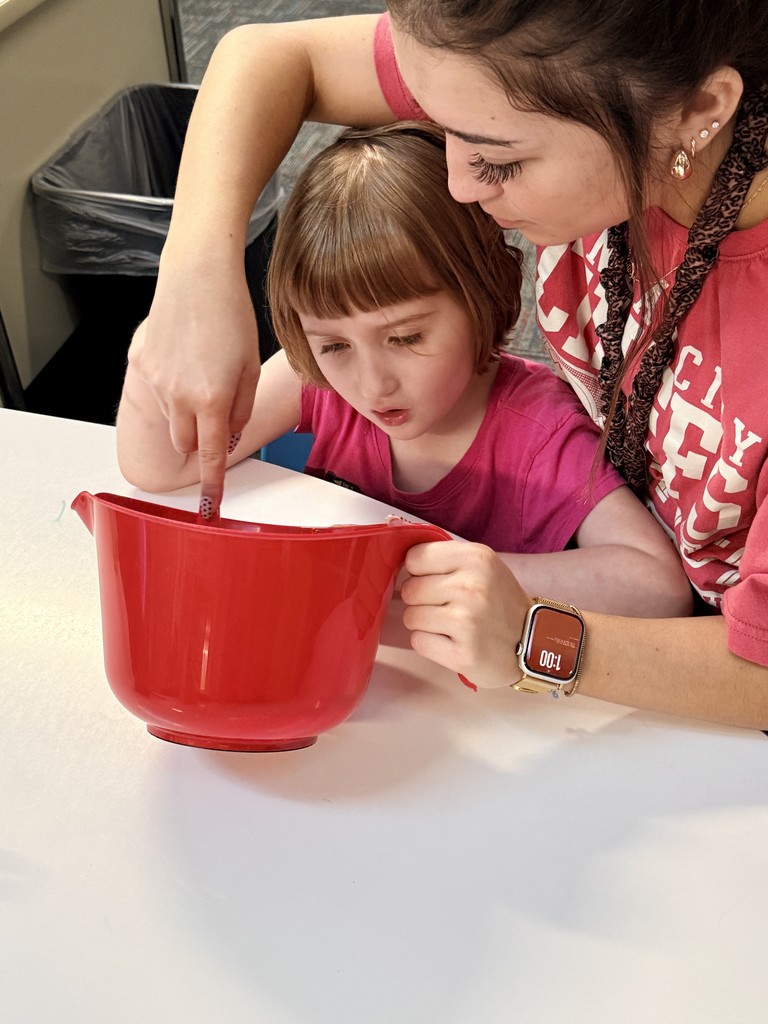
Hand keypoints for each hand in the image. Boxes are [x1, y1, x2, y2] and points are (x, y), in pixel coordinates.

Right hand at [128, 264, 260, 515]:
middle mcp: (179, 396)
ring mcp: (155, 380)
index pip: (210, 456)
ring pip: (170, 417)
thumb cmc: (232, 316)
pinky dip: (169, 385)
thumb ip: (241, 408)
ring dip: (184, 410)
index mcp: (212, 399)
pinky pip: (155, 390)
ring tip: (201, 370)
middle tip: (214, 410)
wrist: (197, 277)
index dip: (210, 484)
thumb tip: (228, 435)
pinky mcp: (139, 363)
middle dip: (198, 439)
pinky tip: (182, 355)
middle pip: (184, 443)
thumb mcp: (251, 367)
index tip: (209, 506)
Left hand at [399, 540, 529, 688]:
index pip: (414, 558)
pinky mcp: (463, 654)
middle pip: (409, 589)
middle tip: (448, 607)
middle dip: (422, 600)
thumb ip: (444, 557)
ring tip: (452, 626)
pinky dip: (431, 645)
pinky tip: (453, 642)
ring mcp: (467, 622)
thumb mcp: (482, 566)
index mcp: (476, 558)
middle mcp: (472, 587)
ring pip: (410, 617)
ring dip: (425, 624)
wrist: (535, 643)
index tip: (436, 580)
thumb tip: (396, 542)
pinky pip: (419, 642)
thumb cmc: (500, 603)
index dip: (420, 571)